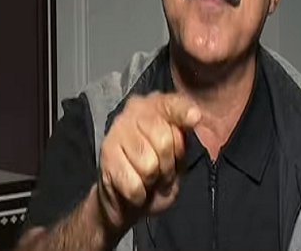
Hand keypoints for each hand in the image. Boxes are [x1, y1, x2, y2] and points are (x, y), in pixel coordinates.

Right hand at [95, 92, 200, 234]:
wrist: (125, 195)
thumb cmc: (159, 167)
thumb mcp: (179, 151)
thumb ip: (188, 135)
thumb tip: (195, 117)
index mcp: (157, 105)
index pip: (173, 105)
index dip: (184, 112)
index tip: (195, 118)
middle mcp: (134, 112)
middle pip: (164, 141)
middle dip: (169, 164)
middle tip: (164, 170)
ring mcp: (117, 132)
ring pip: (148, 165)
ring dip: (154, 180)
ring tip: (149, 178)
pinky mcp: (105, 156)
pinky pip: (133, 184)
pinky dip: (140, 194)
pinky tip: (137, 187)